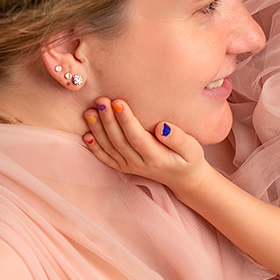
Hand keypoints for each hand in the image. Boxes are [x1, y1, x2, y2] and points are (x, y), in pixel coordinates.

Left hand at [82, 98, 210, 193]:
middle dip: (108, 120)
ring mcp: (129, 166)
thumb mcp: (192, 149)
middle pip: (119, 141)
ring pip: (109, 148)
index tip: (118, 102)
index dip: (126, 121)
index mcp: (156, 157)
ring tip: (90, 111)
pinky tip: (86, 134)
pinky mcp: (123, 167)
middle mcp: (139, 163)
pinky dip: (94, 147)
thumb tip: (163, 126)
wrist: (183, 178)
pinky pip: (106, 158)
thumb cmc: (189, 158)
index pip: (137, 137)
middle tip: (101, 100)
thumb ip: (179, 139)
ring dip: (97, 130)